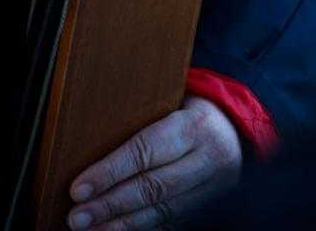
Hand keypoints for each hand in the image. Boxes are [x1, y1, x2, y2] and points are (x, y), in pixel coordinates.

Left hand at [67, 96, 242, 229]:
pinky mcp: (207, 206)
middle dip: (110, 205)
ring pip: (161, 212)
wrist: (238, 128)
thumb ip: (141, 117)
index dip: (109, 172)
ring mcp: (211, 188)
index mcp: (195, 126)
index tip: (78, 188)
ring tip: (89, 229)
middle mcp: (208, 160)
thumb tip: (89, 138)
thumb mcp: (174, 99)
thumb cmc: (192, 108)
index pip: (146, 151)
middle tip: (77, 217)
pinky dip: (141, 230)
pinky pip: (170, 223)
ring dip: (121, 226)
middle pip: (152, 188)